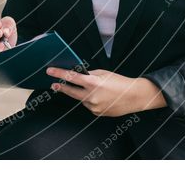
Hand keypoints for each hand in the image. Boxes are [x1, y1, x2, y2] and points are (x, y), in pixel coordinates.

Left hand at [45, 67, 166, 116]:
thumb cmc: (120, 82)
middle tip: (53, 84)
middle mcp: (92, 96)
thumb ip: (89, 75)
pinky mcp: (97, 113)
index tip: (50, 71)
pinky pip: (89, 105)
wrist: (134, 96)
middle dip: (61, 87)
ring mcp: (94, 106)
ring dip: (83, 94)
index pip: (71, 77)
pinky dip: (91, 100)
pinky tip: (102, 98)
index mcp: (93, 83)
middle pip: (70, 92)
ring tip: (98, 90)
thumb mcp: (103, 73)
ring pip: (81, 99)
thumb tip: (78, 75)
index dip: (59, 74)